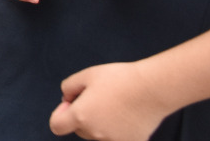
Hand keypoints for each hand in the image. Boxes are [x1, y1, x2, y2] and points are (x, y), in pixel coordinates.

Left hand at [50, 61, 174, 139]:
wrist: (152, 88)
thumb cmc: (119, 79)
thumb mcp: (85, 75)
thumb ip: (68, 88)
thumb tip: (67, 100)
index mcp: (81, 116)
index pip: (56, 126)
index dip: (60, 113)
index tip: (71, 102)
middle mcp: (96, 133)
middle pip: (79, 130)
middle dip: (82, 116)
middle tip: (97, 98)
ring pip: (97, 135)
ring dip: (99, 123)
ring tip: (114, 104)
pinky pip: (117, 137)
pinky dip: (118, 129)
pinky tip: (126, 114)